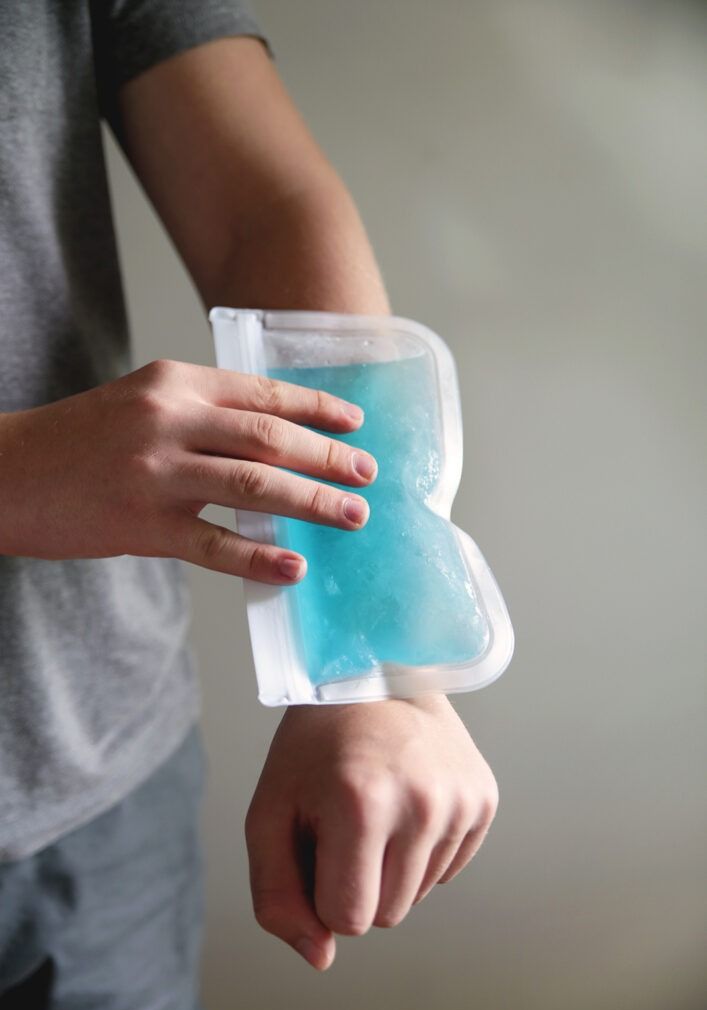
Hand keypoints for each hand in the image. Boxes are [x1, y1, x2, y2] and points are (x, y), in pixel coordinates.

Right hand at [0, 359, 376, 579]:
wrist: (4, 472)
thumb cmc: (78, 439)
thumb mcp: (140, 401)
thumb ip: (201, 411)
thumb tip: (273, 440)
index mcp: (174, 383)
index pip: (263, 393)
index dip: (317, 407)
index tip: (355, 424)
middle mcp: (170, 420)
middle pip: (270, 437)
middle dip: (328, 457)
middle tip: (367, 475)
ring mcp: (157, 473)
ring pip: (254, 486)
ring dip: (311, 503)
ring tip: (351, 516)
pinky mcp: (141, 525)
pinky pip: (215, 544)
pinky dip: (259, 557)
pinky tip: (293, 567)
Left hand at [244, 693, 497, 969]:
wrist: (373, 673)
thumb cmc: (315, 746)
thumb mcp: (269, 812)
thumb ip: (277, 896)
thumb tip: (321, 957)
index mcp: (362, 804)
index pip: (348, 920)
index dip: (322, 890)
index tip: (319, 840)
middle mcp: (422, 803)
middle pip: (388, 915)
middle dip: (358, 881)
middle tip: (346, 817)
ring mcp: (461, 799)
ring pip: (418, 895)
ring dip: (390, 865)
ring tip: (377, 803)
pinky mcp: (485, 797)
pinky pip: (447, 869)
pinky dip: (422, 848)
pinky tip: (406, 800)